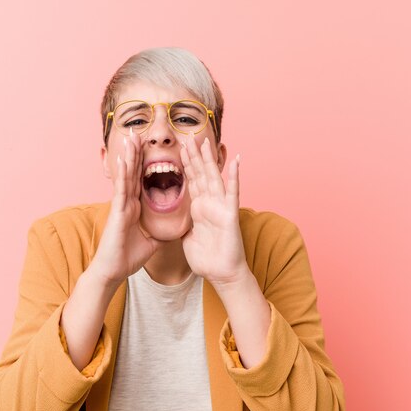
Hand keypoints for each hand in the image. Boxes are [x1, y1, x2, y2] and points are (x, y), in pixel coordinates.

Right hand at [89, 131, 161, 288]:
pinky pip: (121, 190)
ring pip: (126, 176)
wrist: (113, 272)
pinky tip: (123, 160)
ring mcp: (121, 206)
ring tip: (131, 137)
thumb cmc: (127, 258)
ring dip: (129, 156)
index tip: (148, 146)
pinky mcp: (117, 213)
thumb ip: (159, 232)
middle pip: (132, 172)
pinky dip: (122, 174)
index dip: (144, 163)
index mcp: (134, 207)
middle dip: (135, 152)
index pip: (140, 180)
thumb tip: (172, 230)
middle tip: (137, 131)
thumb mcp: (151, 242)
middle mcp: (126, 203)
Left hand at [180, 134, 248, 286]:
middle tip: (188, 137)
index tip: (179, 148)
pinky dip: (234, 177)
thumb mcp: (187, 236)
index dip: (185, 165)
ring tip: (206, 142)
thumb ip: (183, 223)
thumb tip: (174, 218)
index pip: (191, 181)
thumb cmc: (206, 258)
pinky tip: (236, 161)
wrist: (220, 274)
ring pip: (213, 178)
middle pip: (200, 175)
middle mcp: (210, 204)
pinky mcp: (230, 214)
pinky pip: (232, 193)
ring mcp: (220, 207)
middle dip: (194, 156)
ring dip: (209, 160)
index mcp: (198, 208)